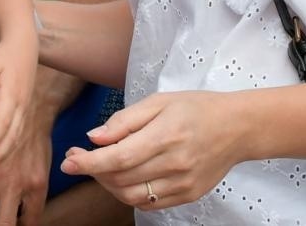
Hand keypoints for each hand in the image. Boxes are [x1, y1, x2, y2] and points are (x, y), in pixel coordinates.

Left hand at [0, 38, 35, 173]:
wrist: (24, 47)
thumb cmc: (4, 56)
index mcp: (13, 95)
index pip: (4, 121)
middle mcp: (20, 106)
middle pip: (12, 136)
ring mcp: (23, 110)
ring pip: (15, 137)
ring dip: (2, 154)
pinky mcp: (22, 111)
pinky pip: (16, 133)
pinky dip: (7, 147)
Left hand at [60, 91, 240, 209]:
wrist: (237, 128)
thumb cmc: (196, 108)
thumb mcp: (159, 102)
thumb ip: (125, 121)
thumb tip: (94, 137)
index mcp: (166, 136)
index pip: (118, 158)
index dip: (89, 163)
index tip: (68, 161)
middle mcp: (175, 165)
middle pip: (121, 179)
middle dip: (93, 171)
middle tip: (79, 158)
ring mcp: (183, 184)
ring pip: (132, 196)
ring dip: (108, 185)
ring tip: (100, 167)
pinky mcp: (188, 195)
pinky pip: (149, 204)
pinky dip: (129, 194)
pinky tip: (123, 177)